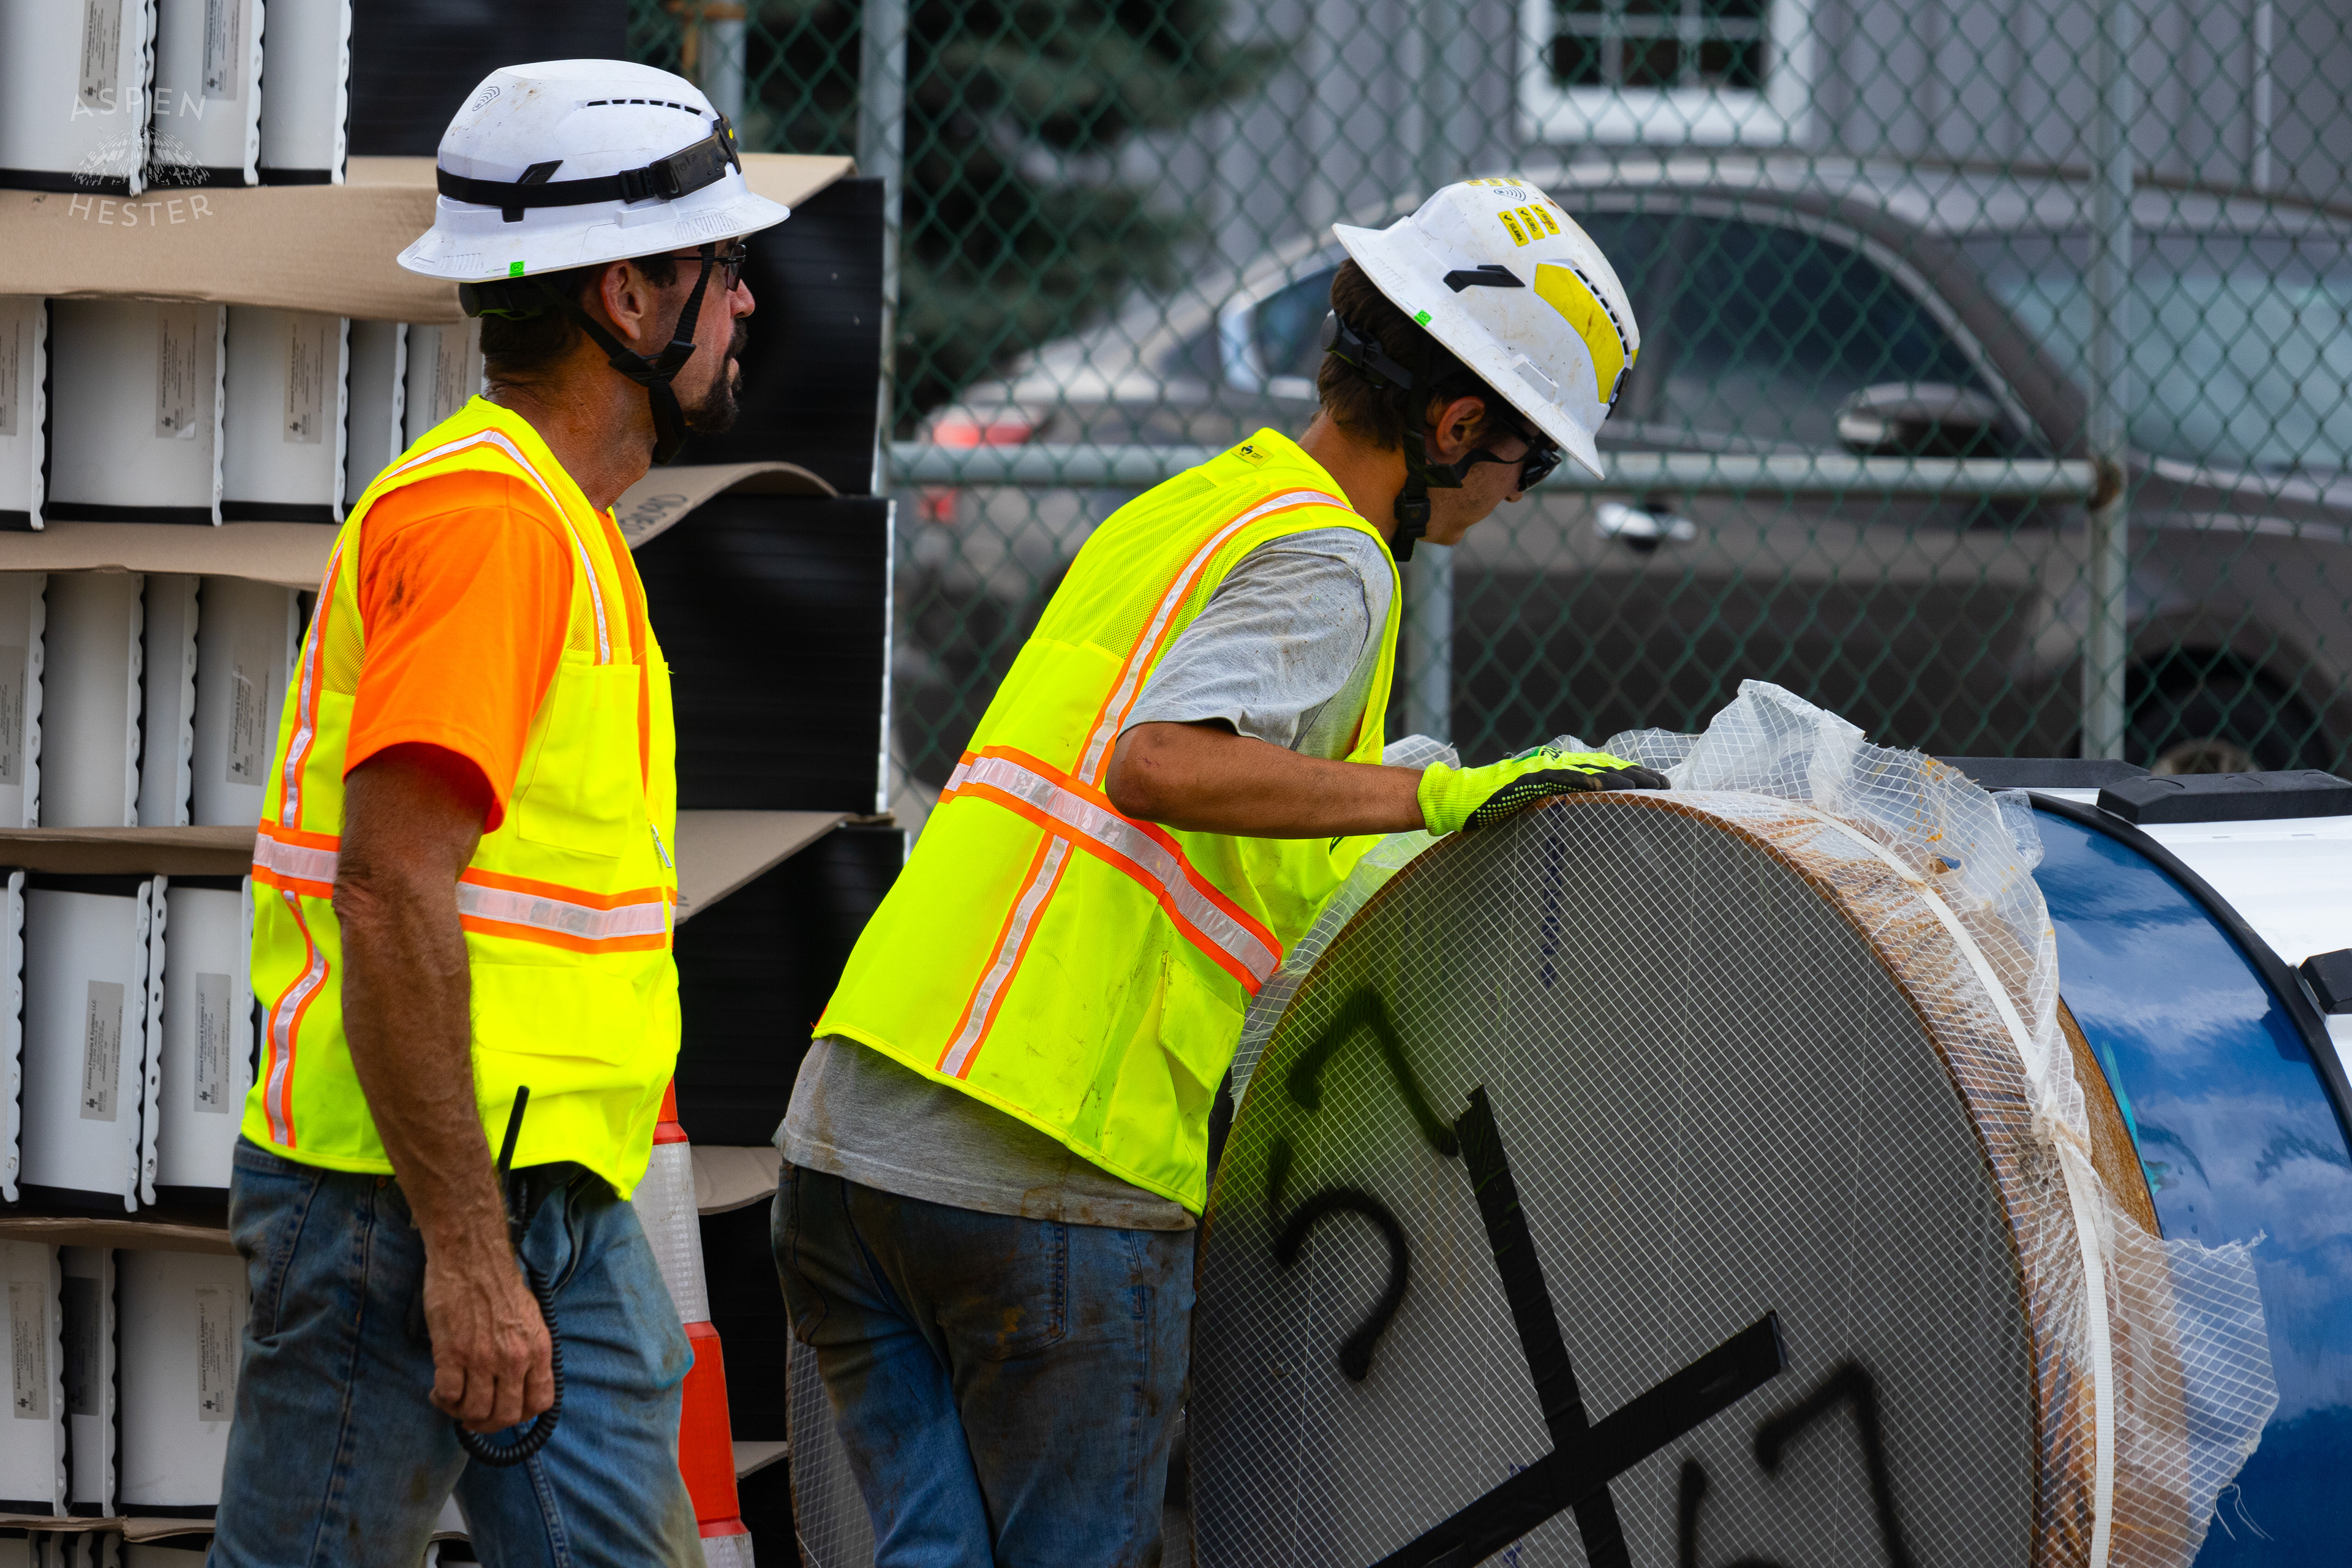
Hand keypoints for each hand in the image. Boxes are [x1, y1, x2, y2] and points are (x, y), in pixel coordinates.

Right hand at [422, 1229, 553, 1433]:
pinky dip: (442, 1400)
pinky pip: (448, 1396)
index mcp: (538, 1349)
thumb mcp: (531, 1319)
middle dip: (489, 1423)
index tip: (506, 1412)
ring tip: (455, 1400)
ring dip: (462, 1413)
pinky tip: (439, 1389)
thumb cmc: (500, 1286)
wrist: (472, 1259)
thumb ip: (529, 1352)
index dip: (523, 1415)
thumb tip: (521, 1385)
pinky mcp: (452, 1354)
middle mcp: (514, 1359)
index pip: (541, 1402)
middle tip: (474, 1415)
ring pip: (475, 1412)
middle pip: (506, 1416)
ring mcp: (483, 1358)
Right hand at [1417, 748, 1669, 833]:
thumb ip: (1560, 806)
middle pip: (1604, 766)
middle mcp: (1553, 766)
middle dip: (1637, 775)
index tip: (1661, 786)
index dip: (1634, 775)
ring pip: (1587, 770)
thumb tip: (1587, 819)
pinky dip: (1579, 782)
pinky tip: (1600, 788)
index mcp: (1558, 771)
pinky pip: (1557, 780)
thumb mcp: (1534, 806)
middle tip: (1667, 785)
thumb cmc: (1493, 807)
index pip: (1604, 770)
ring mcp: (1540, 772)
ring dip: (1617, 777)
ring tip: (1645, 786)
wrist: (1457, 799)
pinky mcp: (1525, 782)